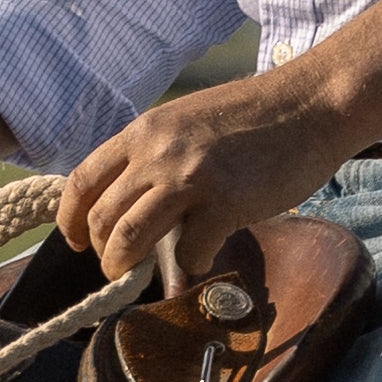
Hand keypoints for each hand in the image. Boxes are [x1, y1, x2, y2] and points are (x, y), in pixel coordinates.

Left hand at [58, 75, 332, 297]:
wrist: (310, 104)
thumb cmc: (256, 115)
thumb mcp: (187, 121)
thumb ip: (155, 154)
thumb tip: (133, 199)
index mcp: (144, 131)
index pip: (82, 179)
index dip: (70, 218)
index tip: (75, 240)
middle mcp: (157, 152)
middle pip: (101, 217)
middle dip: (102, 252)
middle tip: (116, 266)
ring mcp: (189, 178)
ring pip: (129, 238)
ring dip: (125, 266)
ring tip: (135, 277)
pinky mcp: (224, 204)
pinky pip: (189, 252)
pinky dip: (192, 264)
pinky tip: (205, 257)